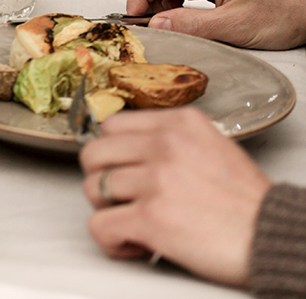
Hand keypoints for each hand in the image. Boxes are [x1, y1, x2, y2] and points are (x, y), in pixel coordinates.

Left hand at [79, 108, 269, 286]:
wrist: (274, 237)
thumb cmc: (246, 203)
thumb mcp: (212, 147)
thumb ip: (171, 141)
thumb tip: (128, 150)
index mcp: (180, 124)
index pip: (111, 125)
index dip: (112, 153)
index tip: (122, 170)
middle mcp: (166, 144)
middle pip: (94, 154)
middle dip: (104, 180)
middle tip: (125, 199)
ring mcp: (156, 180)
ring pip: (93, 188)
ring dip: (109, 211)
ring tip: (135, 222)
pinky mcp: (151, 217)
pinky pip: (99, 225)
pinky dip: (112, 240)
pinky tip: (135, 243)